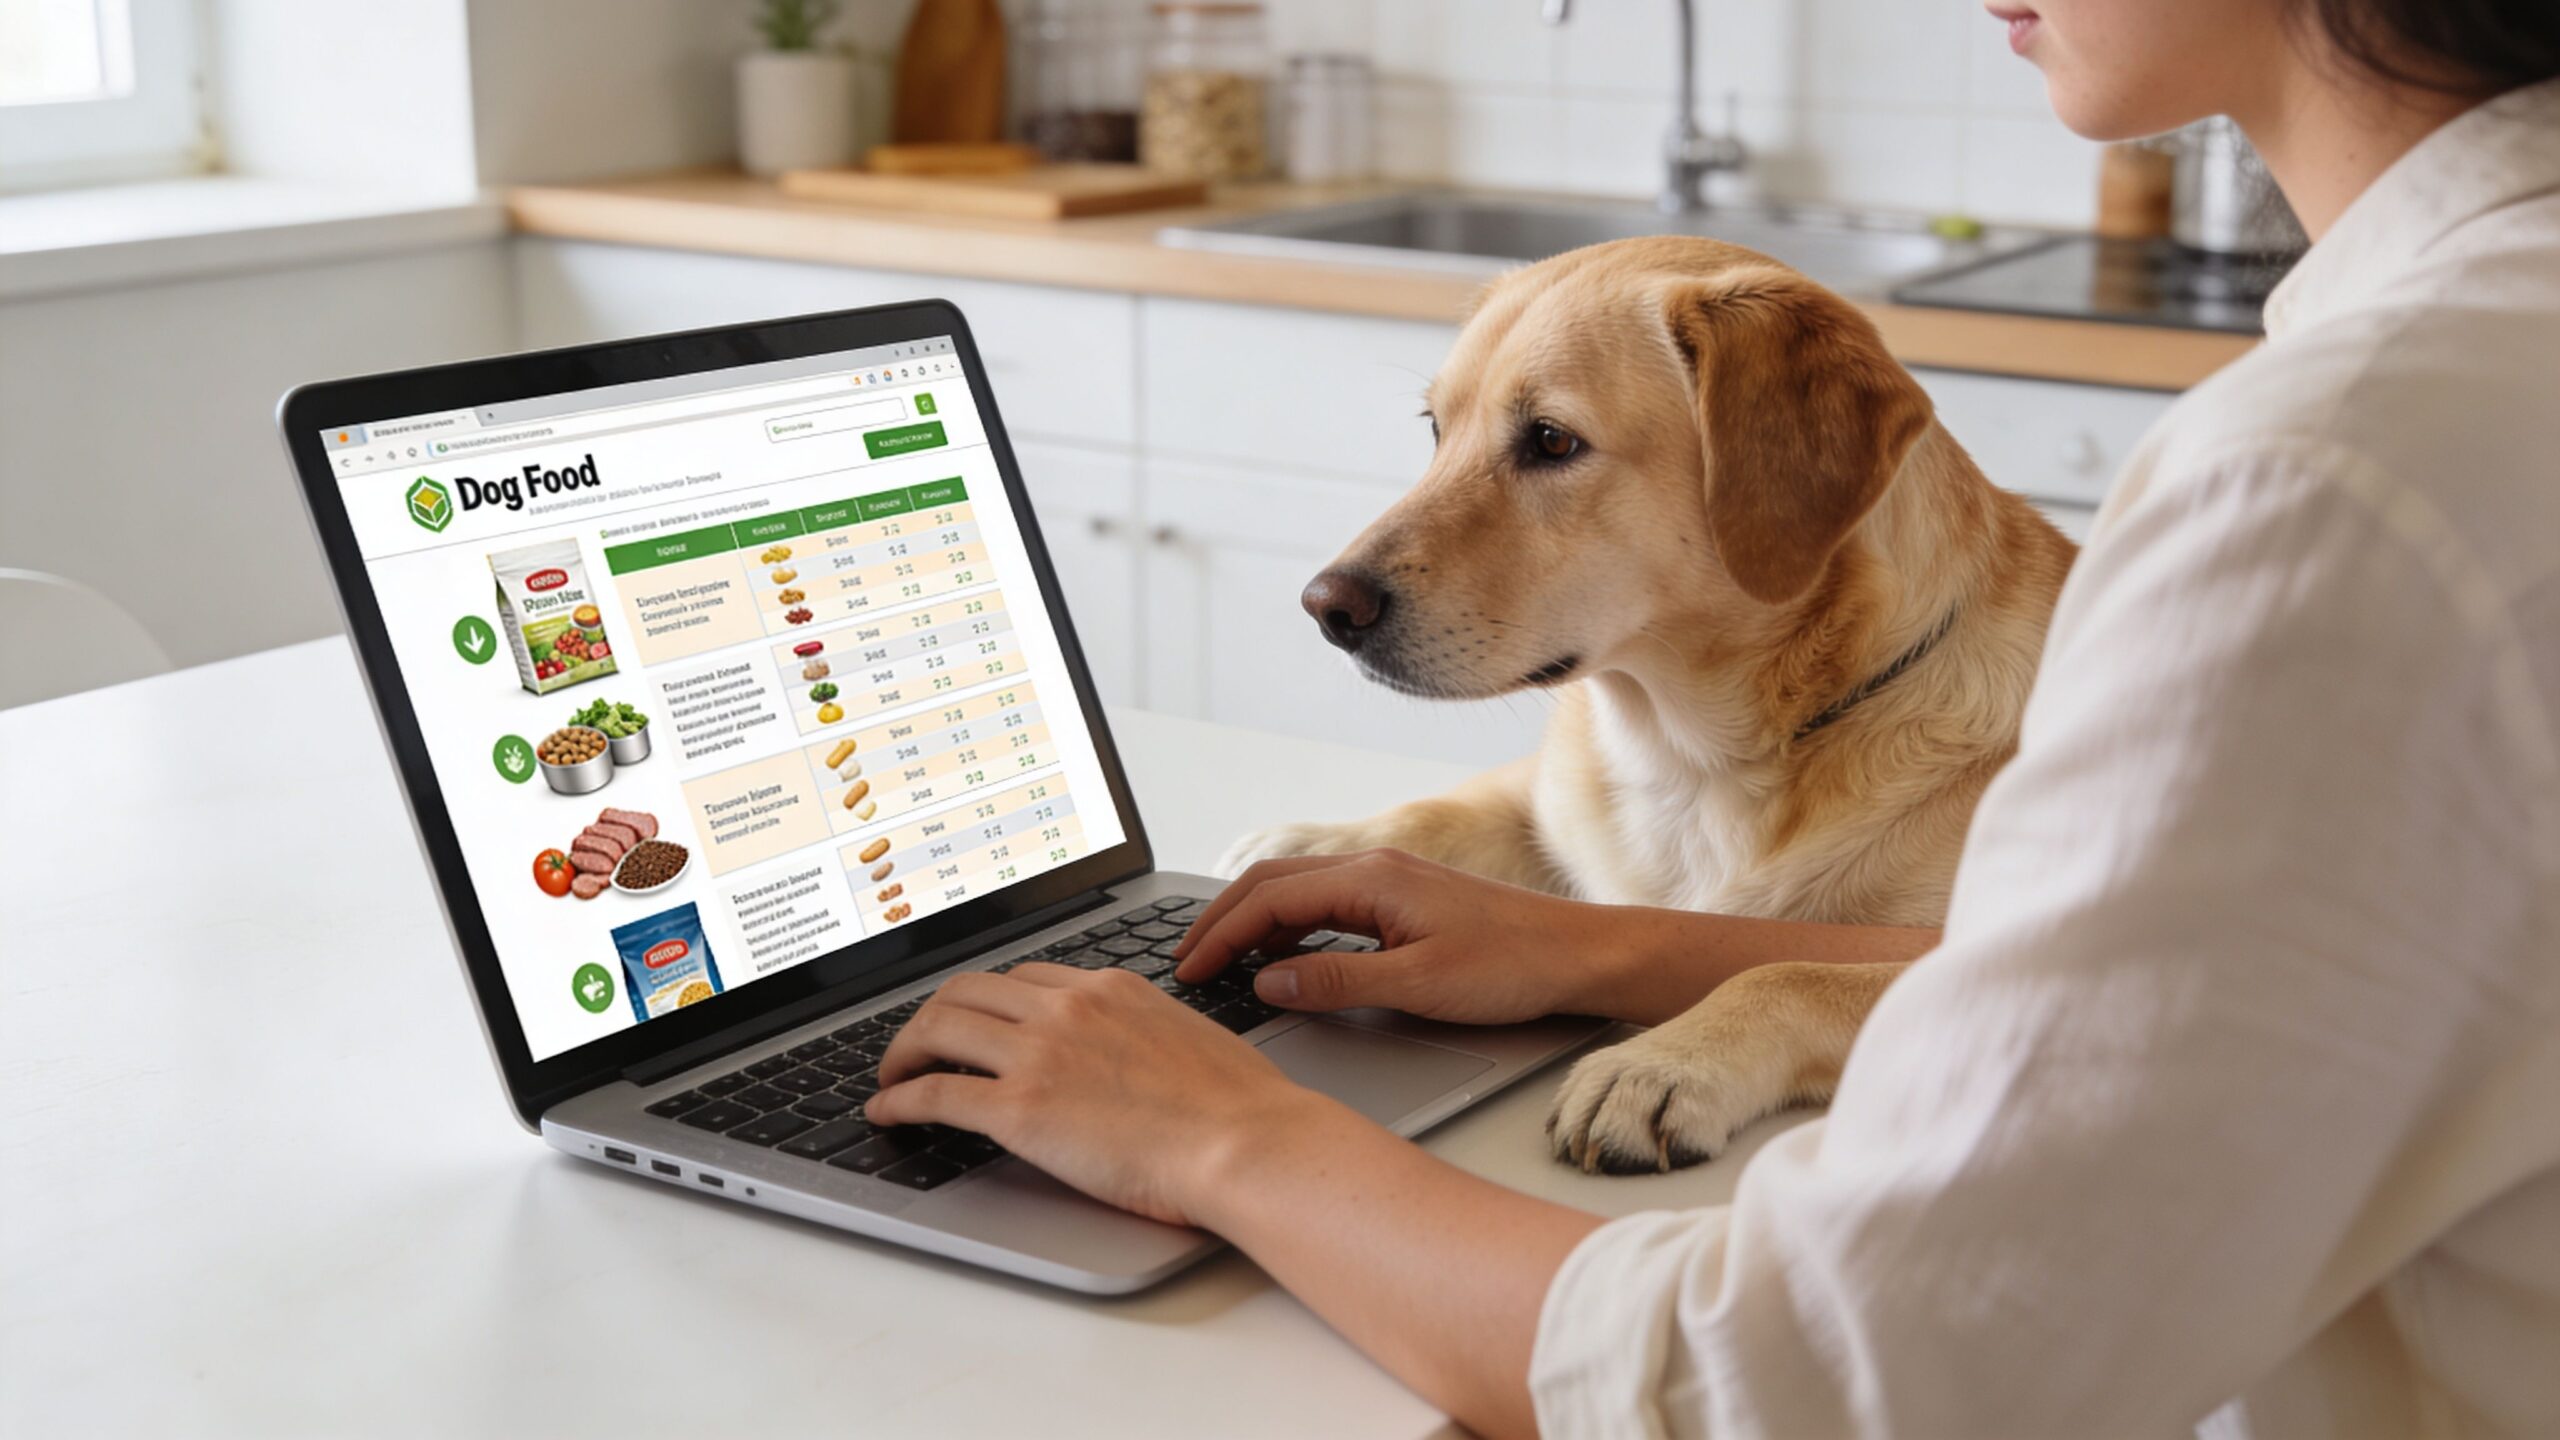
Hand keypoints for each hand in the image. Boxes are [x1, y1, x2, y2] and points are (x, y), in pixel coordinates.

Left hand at [864, 963, 1342, 1227]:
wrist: (1246, 1141)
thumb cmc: (1239, 1107)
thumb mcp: (1189, 1039)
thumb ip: (1145, 1033)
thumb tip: (1133, 1056)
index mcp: (1109, 989)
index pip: (1024, 979)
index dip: (986, 1002)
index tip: (974, 1022)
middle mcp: (1067, 1008)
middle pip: (967, 990)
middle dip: (932, 1016)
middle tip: (918, 1046)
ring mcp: (1039, 1054)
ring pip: (938, 1028)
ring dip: (902, 1052)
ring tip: (892, 1077)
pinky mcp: (1019, 1109)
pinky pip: (935, 1093)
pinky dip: (898, 1099)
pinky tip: (887, 1111)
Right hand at [1172, 849, 1629, 1024]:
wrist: (1581, 954)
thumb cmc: (1514, 968)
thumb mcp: (1419, 986)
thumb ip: (1337, 982)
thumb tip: (1266, 982)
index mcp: (1373, 879)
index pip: (1269, 898)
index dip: (1220, 935)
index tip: (1189, 971)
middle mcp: (1376, 867)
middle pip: (1272, 882)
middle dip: (1220, 919)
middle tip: (1185, 963)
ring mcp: (1390, 879)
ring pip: (1296, 889)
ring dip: (1251, 921)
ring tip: (1220, 964)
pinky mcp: (1404, 898)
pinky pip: (1325, 902)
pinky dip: (1287, 925)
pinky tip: (1282, 958)